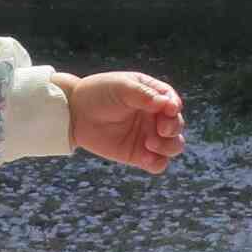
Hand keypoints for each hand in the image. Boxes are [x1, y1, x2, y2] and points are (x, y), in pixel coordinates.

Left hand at [63, 71, 185, 173]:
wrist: (75, 113)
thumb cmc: (99, 93)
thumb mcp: (122, 87)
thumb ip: (144, 94)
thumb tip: (167, 104)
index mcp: (154, 96)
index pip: (172, 103)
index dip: (174, 107)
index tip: (168, 110)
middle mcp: (154, 117)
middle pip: (176, 126)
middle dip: (173, 128)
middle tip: (161, 129)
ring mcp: (148, 136)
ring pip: (173, 146)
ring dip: (169, 146)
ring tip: (151, 144)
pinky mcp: (139, 155)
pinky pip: (158, 163)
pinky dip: (157, 163)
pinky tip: (146, 159)